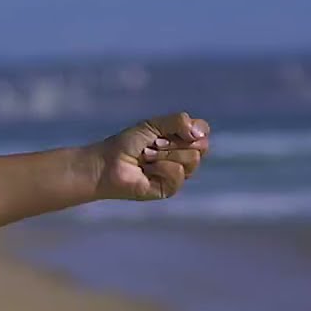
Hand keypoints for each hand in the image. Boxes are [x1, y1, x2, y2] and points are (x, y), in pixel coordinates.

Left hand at [90, 112, 210, 200]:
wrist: (108, 164)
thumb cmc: (127, 144)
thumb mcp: (153, 125)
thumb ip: (178, 121)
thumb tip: (199, 134)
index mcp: (181, 139)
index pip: (203, 131)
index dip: (191, 130)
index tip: (168, 130)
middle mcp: (183, 156)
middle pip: (201, 146)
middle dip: (174, 142)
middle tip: (153, 144)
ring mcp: (179, 173)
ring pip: (192, 159)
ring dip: (164, 154)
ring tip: (146, 157)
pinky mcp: (171, 188)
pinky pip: (178, 173)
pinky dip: (160, 168)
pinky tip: (146, 170)